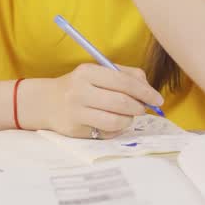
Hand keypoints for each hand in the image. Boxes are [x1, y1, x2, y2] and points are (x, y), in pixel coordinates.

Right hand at [22, 64, 164, 138]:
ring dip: (129, 120)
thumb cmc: (79, 86)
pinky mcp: (75, 130)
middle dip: (139, 107)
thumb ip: (125, 75)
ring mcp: (76, 112)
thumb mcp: (97, 73)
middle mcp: (79, 91)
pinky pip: (106, 132)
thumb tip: (149, 89)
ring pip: (115, 120)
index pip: (123, 82)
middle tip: (144, 109)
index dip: (145, 91)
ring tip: (127, 116)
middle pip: (121, 102)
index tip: (158, 99)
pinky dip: (116, 129)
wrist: (46, 102)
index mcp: (87, 72)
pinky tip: (112, 123)